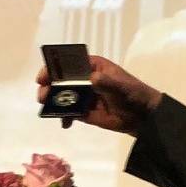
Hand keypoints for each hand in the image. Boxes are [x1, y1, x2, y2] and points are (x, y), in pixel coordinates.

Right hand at [34, 56, 160, 132]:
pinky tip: (64, 123)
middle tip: (42, 95)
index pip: (69, 63)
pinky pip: (69, 113)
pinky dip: (63, 117)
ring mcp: (83, 96)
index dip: (55, 67)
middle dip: (49, 86)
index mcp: (93, 67)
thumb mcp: (121, 86)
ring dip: (52, 102)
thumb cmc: (133, 94)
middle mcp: (85, 79)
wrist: (143, 117)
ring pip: (62, 97)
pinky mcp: (84, 112)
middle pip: (61, 80)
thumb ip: (106, 83)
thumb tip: (93, 79)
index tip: (44, 75)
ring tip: (47, 108)